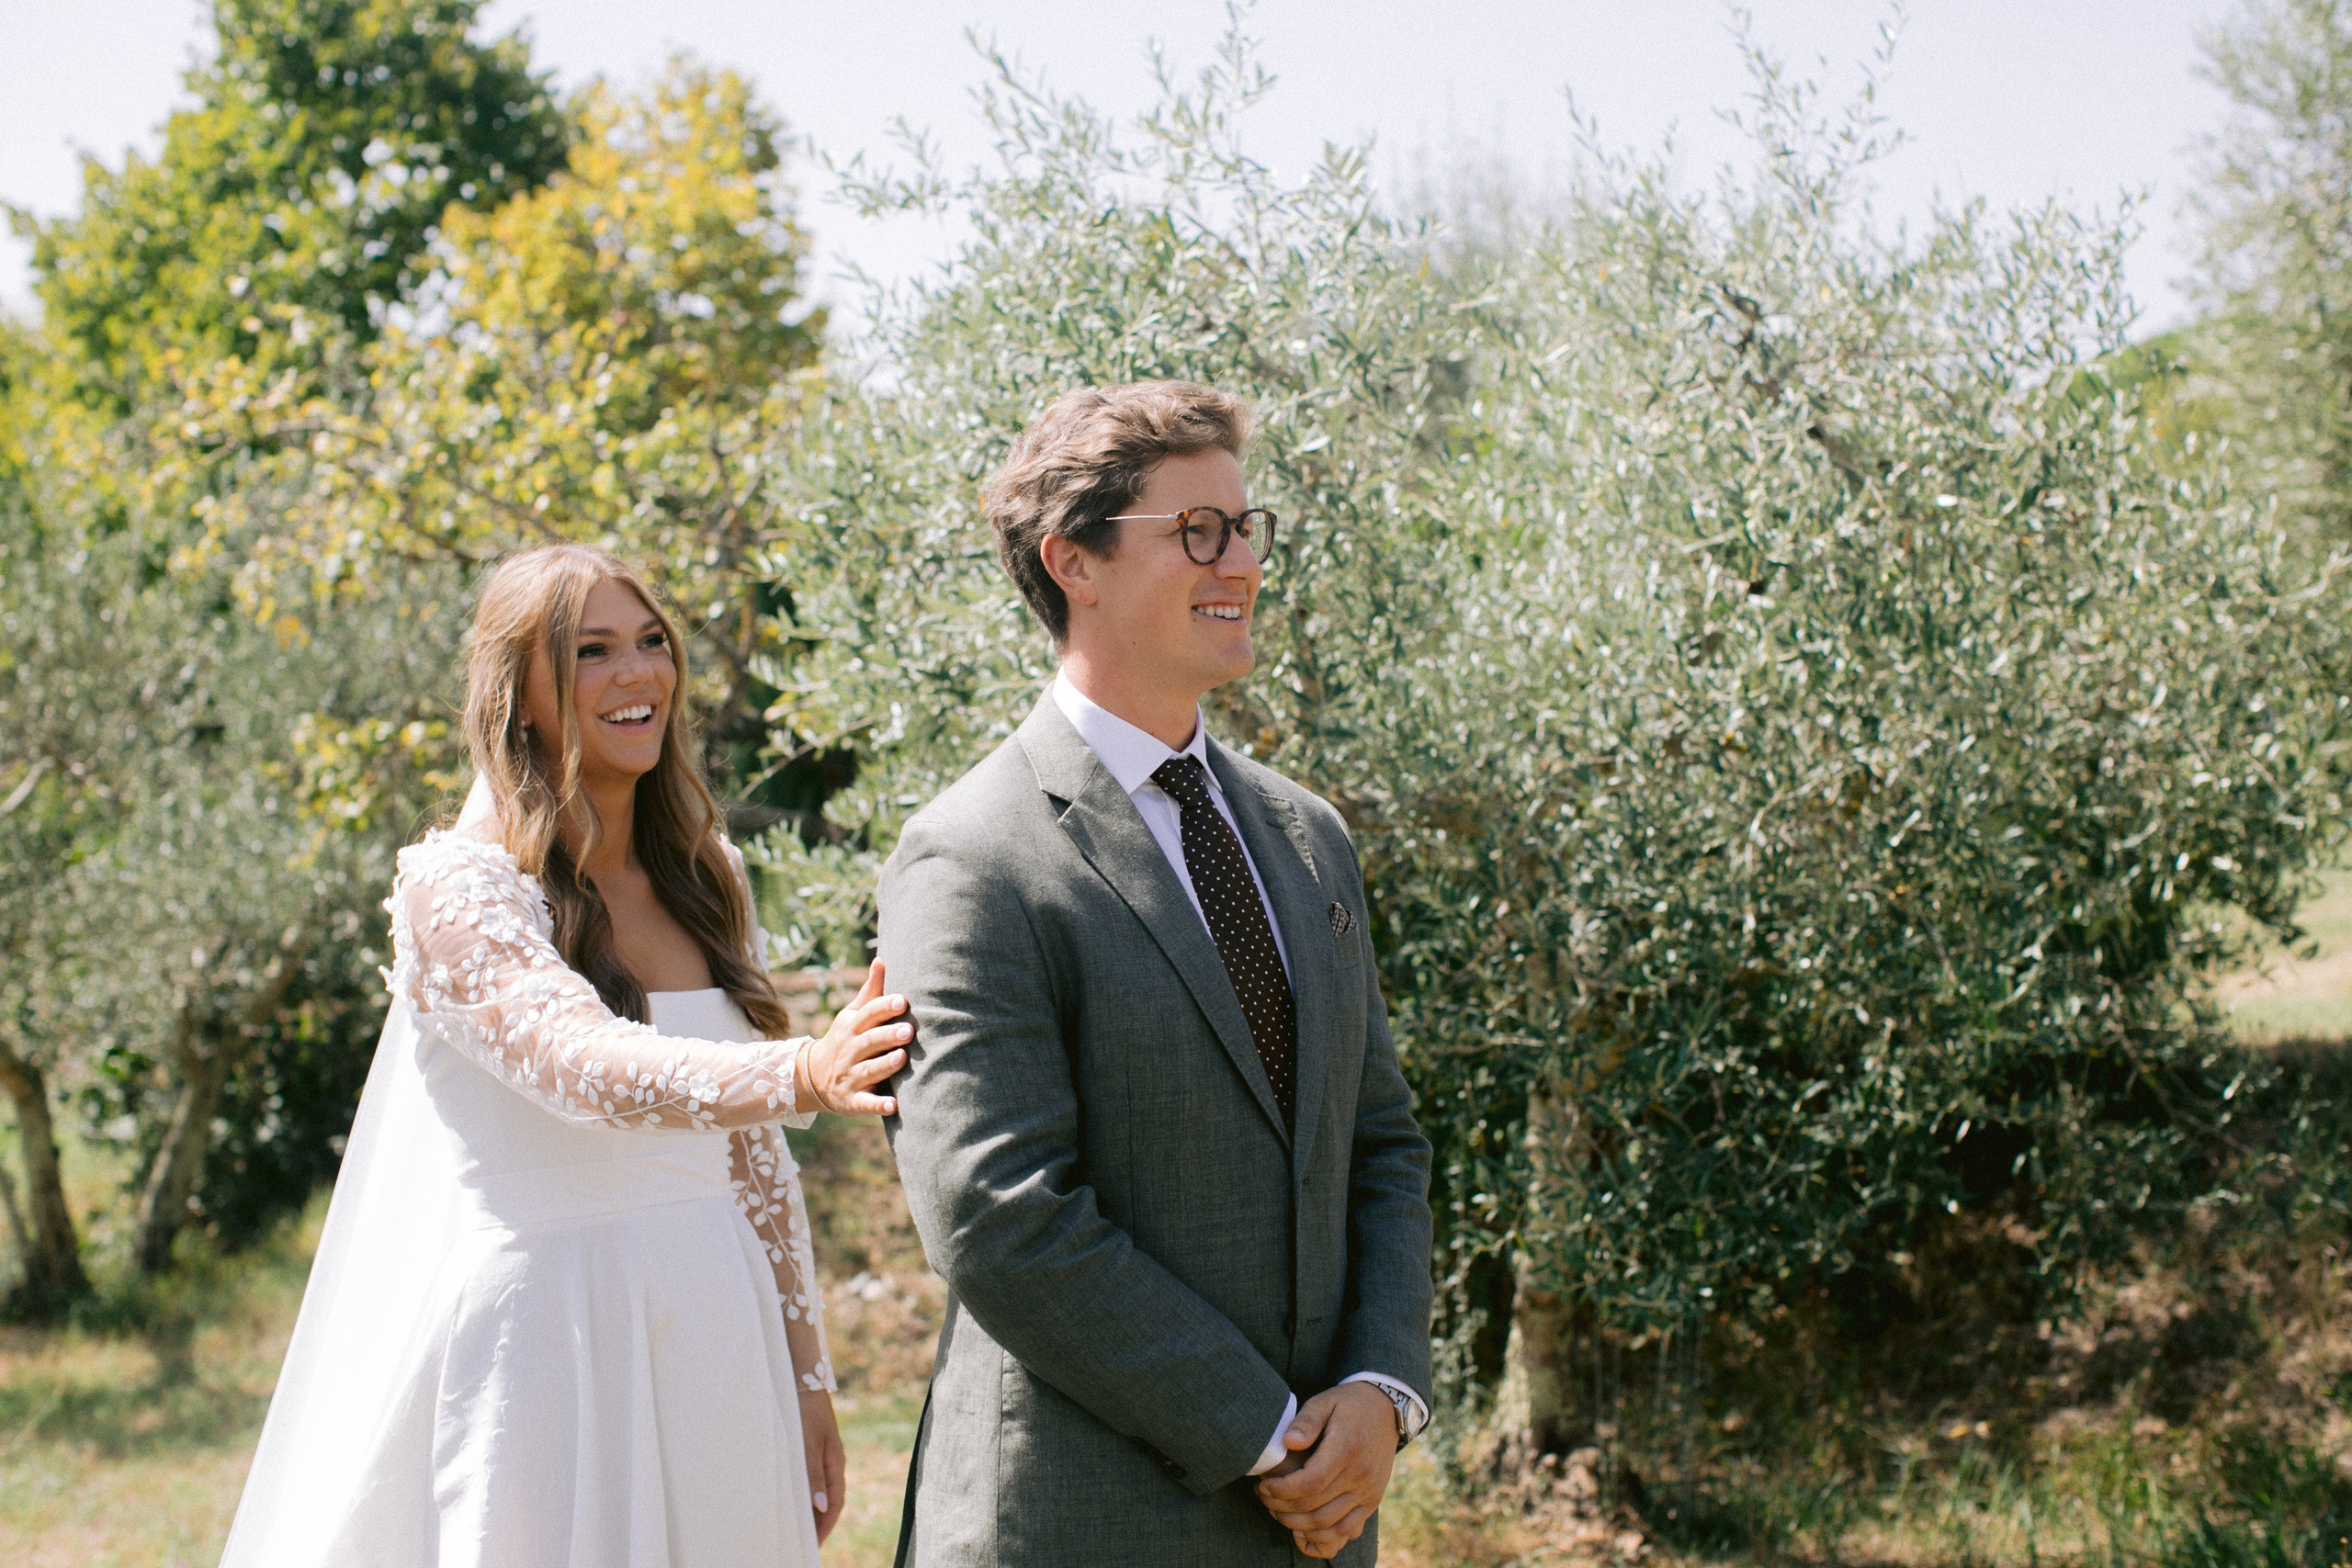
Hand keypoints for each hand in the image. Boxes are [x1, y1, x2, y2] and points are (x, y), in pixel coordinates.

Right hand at [798, 959, 908, 1116]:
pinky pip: (865, 1104)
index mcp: (852, 1027)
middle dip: (887, 1036)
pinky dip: (877, 1105)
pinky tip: (893, 1106)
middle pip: (869, 1041)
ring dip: (884, 1066)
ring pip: (868, 1070)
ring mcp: (849, 1076)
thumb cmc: (844, 1039)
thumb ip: (870, 992)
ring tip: (902, 1058)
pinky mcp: (851, 1100)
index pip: (868, 1015)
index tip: (903, 1001)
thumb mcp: (851, 1015)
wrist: (812, 1077)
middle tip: (908, 1030)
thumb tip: (881, 960)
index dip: (884, 1007)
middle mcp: (850, 1051)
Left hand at [799, 1387, 845, 1543]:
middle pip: (830, 1499)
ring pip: (822, 1489)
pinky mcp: (814, 1447)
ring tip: (799, 1527)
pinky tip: (796, 1498)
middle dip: (820, 1522)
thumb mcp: (808, 1444)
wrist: (804, 1380)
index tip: (813, 1544)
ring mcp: (824, 1454)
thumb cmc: (805, 1412)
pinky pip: (814, 1477)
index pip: (835, 1503)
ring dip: (813, 1509)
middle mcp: (832, 1461)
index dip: (825, 1525)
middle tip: (805, 1542)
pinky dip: (808, 1493)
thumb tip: (821, 1507)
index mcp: (835, 1462)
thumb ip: (813, 1476)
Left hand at [1254, 1383, 1397, 1559]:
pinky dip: (1323, 1538)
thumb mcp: (1325, 1402)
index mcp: (1347, 1449)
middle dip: (1282, 1508)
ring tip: (1278, 1512)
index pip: (1309, 1483)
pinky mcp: (1372, 1501)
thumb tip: (1288, 1443)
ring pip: (1329, 1525)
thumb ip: (1305, 1421)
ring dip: (1298, 1525)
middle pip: (1315, 1507)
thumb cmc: (1348, 1404)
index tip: (1263, 1485)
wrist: (1386, 1409)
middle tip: (1264, 1497)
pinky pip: (1347, 1532)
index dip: (1281, 1491)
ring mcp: (1368, 1492)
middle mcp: (1360, 1476)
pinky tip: (1303, 1531)